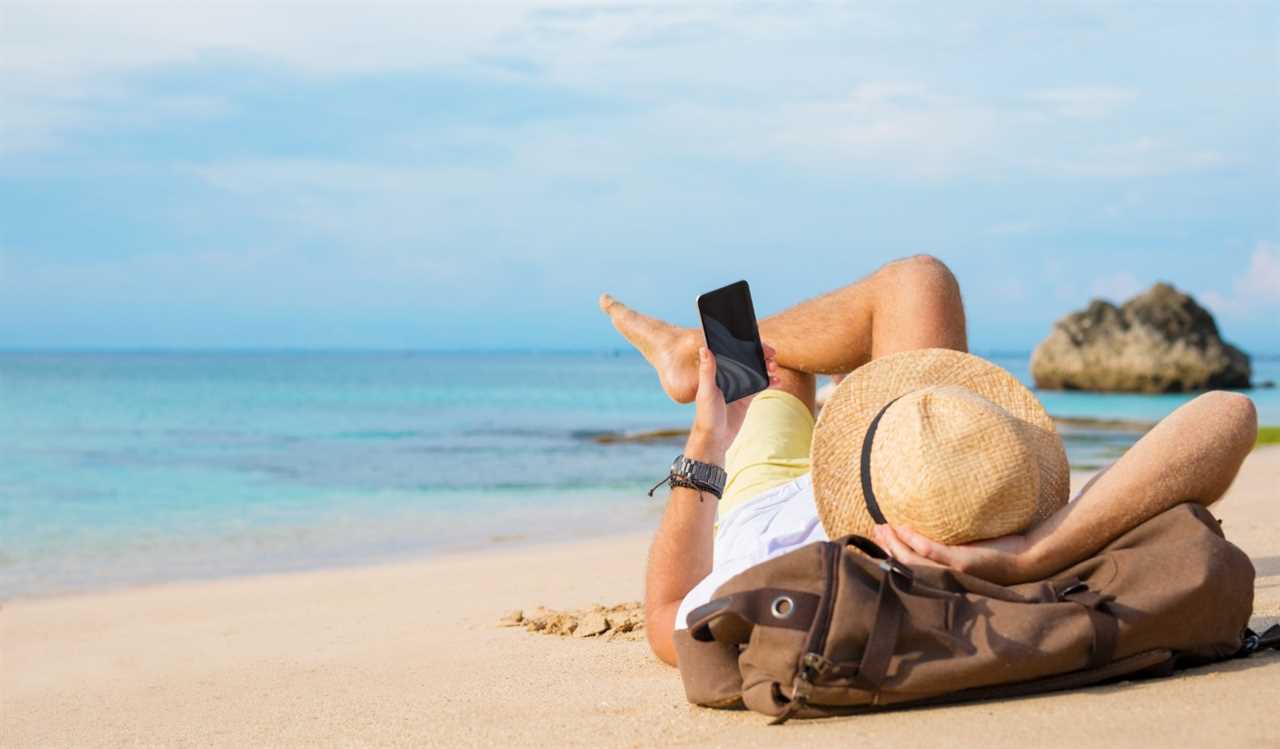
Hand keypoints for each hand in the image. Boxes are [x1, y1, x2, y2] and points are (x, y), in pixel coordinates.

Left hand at [687, 343, 778, 461]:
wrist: (715, 439)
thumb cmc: (706, 415)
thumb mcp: (707, 392)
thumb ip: (707, 371)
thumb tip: (704, 348)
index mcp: (717, 371)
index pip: (732, 352)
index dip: (746, 345)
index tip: (758, 343)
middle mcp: (728, 376)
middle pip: (747, 359)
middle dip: (761, 355)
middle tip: (772, 354)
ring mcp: (738, 386)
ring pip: (756, 370)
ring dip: (766, 367)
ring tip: (774, 368)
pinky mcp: (746, 397)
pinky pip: (761, 385)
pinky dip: (770, 381)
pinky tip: (777, 381)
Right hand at [872, 525, 1033, 585]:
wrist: (1024, 560)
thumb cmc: (997, 554)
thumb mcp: (967, 551)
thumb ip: (948, 546)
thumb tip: (932, 528)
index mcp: (943, 579)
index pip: (908, 570)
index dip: (889, 556)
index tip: (876, 539)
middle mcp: (944, 580)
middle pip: (904, 566)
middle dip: (886, 548)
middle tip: (875, 530)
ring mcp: (951, 572)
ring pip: (912, 560)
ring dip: (895, 544)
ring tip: (884, 527)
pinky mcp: (961, 562)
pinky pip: (932, 551)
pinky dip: (915, 541)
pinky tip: (904, 528)